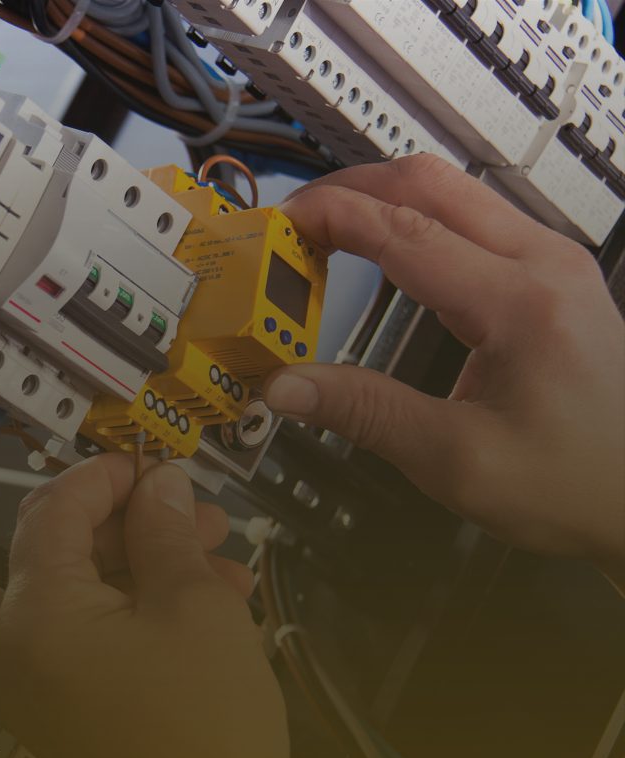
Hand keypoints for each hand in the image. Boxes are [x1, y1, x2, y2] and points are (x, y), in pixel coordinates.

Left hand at [0, 455, 288, 757]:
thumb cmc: (205, 718)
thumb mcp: (194, 607)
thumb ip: (165, 530)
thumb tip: (158, 479)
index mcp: (34, 613)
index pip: (53, 511)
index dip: (106, 474)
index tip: (161, 460)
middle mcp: (16, 645)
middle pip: (66, 551)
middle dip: (138, 523)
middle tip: (206, 513)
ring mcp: (35, 685)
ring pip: (87, 595)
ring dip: (152, 568)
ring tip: (226, 562)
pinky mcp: (64, 713)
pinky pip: (93, 639)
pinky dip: (141, 614)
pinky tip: (210, 607)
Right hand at [269, 154, 624, 588]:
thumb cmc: (569, 486)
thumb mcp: (457, 461)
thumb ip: (366, 413)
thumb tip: (282, 385)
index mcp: (519, 303)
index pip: (404, 232)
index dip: (332, 217)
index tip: (276, 222)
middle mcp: (542, 262)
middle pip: (432, 184)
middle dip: (352, 188)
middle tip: (293, 222)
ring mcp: (553, 262)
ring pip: (455, 193)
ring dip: (383, 199)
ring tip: (325, 232)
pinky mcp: (552, 276)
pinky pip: (474, 220)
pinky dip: (414, 219)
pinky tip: (382, 248)